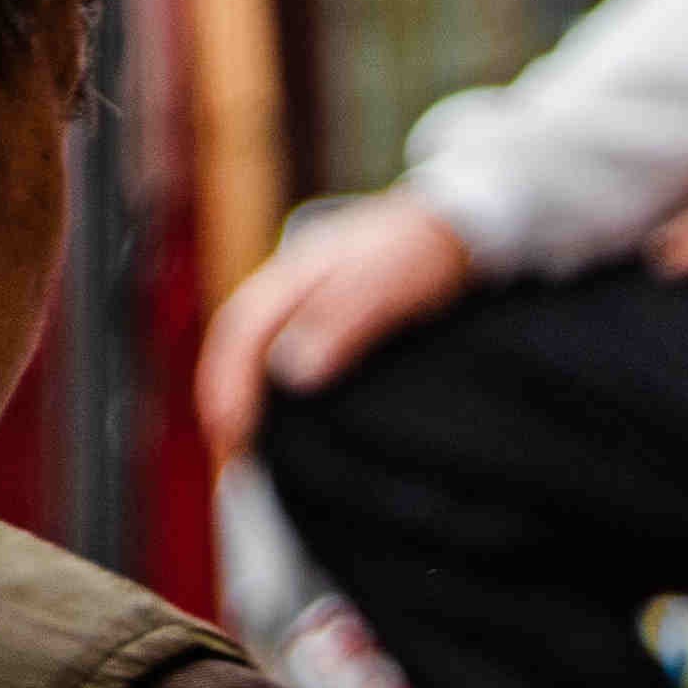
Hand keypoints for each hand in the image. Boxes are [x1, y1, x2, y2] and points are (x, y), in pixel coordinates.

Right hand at [192, 194, 478, 467]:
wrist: (463, 231)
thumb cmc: (424, 253)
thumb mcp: (387, 284)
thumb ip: (339, 320)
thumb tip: (290, 372)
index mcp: (293, 276)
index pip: (241, 332)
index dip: (228, 384)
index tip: (232, 433)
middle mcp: (290, 291)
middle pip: (239, 346)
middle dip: (225, 398)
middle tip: (230, 457)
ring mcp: (308, 304)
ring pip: (260, 353)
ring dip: (247, 397)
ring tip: (248, 449)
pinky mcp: (332, 322)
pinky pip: (288, 356)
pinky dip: (276, 391)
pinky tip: (286, 422)